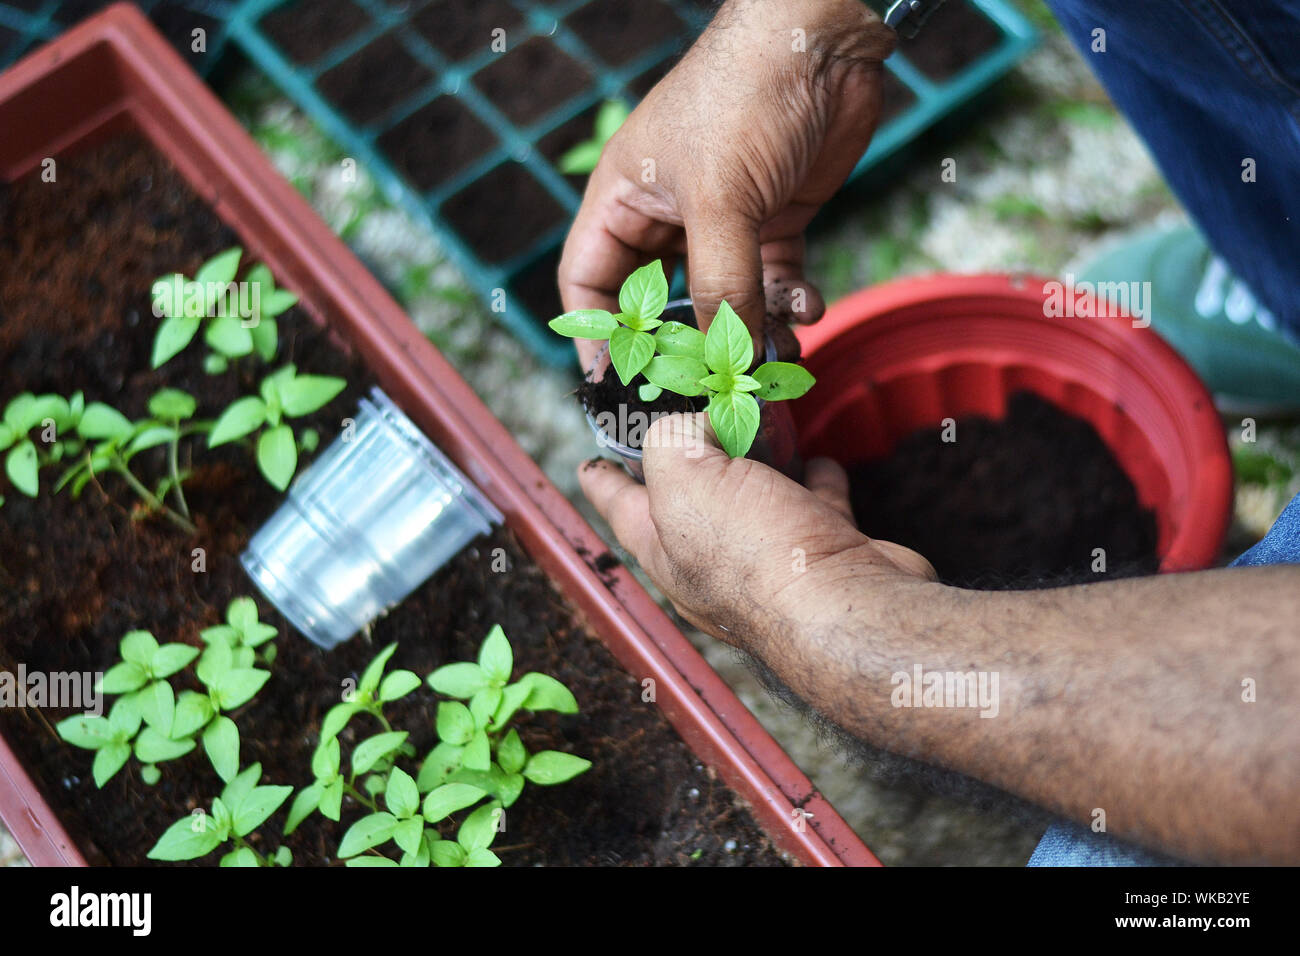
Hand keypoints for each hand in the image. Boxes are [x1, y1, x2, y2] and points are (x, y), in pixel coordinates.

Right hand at [558, 0, 895, 369]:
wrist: (825, 42)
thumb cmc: (746, 97)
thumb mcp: (720, 201)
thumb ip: (720, 286)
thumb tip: (725, 361)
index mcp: (624, 199)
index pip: (590, 282)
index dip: (600, 335)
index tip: (618, 384)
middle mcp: (667, 213)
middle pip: (662, 302)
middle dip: (687, 345)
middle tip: (708, 387)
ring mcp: (723, 219)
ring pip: (725, 298)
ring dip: (749, 331)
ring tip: (776, 353)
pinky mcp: (774, 219)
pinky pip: (772, 281)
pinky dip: (788, 303)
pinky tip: (808, 309)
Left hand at [578, 414, 934, 650]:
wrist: (847, 609)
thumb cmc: (756, 552)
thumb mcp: (684, 478)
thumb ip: (673, 438)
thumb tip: (701, 425)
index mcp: (663, 548)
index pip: (617, 504)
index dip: (602, 478)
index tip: (590, 463)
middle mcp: (709, 563)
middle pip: (688, 499)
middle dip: (689, 457)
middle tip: (693, 416)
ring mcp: (768, 562)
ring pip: (753, 500)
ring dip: (756, 463)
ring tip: (757, 426)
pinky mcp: (821, 556)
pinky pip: (813, 506)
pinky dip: (815, 480)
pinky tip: (817, 460)